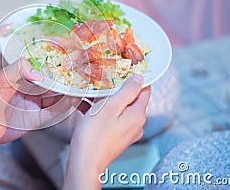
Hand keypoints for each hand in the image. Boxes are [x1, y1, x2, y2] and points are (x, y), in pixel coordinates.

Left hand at [0, 57, 76, 157]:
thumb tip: (40, 73)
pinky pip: (52, 113)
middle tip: (82, 73)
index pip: (42, 69)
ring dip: (68, 93)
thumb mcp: (0, 79)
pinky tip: (73, 100)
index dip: (56, 65)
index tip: (70, 59)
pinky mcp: (34, 120)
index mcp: (21, 77)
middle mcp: (29, 90)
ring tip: (82, 86)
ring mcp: (33, 105)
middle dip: (66, 79)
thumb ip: (18, 69)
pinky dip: (63, 107)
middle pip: (52, 83)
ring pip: (55, 97)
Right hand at [63, 75, 150, 189]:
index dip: (135, 77)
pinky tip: (88, 108)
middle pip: (132, 99)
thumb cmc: (94, 135)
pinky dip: (102, 111)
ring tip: (92, 94)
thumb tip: (139, 78)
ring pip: (120, 108)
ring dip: (108, 100)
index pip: (145, 90)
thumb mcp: (110, 107)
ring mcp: (127, 132)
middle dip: (118, 89)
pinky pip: (113, 118)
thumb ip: (127, 91)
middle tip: (103, 80)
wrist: (84, 162)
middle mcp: (136, 124)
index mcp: (138, 115)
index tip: (123, 68)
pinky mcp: (116, 138)